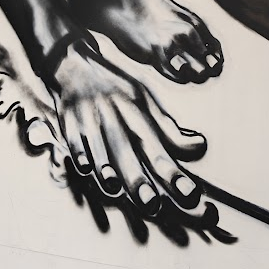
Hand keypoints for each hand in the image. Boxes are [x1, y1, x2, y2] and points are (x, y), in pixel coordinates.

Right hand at [46, 39, 206, 211]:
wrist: (75, 65)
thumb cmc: (116, 89)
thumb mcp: (146, 102)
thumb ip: (169, 129)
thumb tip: (200, 147)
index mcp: (138, 115)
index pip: (158, 149)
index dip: (173, 173)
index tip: (190, 194)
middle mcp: (116, 119)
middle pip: (128, 152)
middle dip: (138, 178)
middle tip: (151, 203)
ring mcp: (90, 121)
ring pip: (98, 148)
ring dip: (105, 168)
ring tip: (114, 188)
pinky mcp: (68, 123)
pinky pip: (73, 140)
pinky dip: (78, 153)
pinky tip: (84, 168)